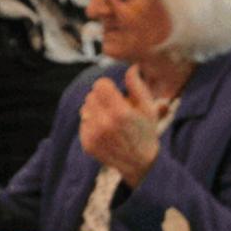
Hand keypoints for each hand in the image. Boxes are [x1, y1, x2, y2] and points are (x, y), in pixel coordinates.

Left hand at [78, 66, 160, 186]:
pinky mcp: (87, 144)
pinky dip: (91, 123)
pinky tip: (104, 130)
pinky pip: (82, 122)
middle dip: (102, 97)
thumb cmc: (146, 132)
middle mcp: (105, 124)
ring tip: (110, 119)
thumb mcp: (148, 108)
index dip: (108, 86)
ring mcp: (94, 135)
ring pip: (85, 108)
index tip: (115, 92)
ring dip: (95, 110)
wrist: (140, 163)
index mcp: (121, 112)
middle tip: (115, 107)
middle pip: (91, 95)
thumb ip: (137, 86)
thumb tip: (131, 67)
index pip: (100, 84)